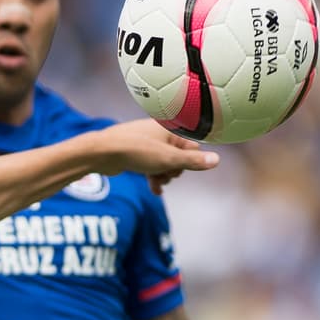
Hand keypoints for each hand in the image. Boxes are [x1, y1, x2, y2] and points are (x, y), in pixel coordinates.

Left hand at [90, 120, 218, 193]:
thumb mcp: (168, 159)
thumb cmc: (135, 152)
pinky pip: (151, 166)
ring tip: (156, 183)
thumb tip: (217, 160)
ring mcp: (146, 142)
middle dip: (174, 171)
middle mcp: (159, 132)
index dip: (190, 162)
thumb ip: (193, 161)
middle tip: (164, 175)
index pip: (192, 147)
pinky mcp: (135, 153)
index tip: (180, 169)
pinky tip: (154, 191)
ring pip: (164, 163)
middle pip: (179, 157)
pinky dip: (153, 177)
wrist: (101, 152)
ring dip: (164, 176)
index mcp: (170, 129)